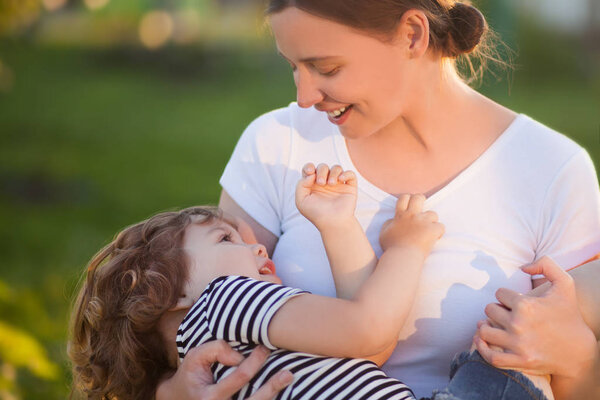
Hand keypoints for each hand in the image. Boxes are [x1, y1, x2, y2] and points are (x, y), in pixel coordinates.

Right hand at [156, 341, 292, 399]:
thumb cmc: (191, 375)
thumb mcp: (194, 357)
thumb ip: (215, 349)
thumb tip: (239, 356)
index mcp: (210, 397)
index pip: (239, 378)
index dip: (253, 362)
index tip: (263, 348)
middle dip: (272, 386)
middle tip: (287, 373)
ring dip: (273, 395)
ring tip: (288, 379)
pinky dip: (266, 399)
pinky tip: (279, 392)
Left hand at [295, 163, 356, 229]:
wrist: (332, 223)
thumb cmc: (316, 214)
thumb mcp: (301, 201)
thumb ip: (301, 185)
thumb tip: (312, 174)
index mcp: (312, 185)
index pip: (310, 169)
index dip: (309, 167)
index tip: (310, 172)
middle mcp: (325, 183)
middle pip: (323, 167)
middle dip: (321, 171)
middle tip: (321, 183)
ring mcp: (338, 184)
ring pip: (336, 168)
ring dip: (333, 172)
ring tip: (331, 184)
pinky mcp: (349, 187)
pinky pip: (350, 174)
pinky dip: (346, 173)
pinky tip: (341, 180)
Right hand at [379, 194, 443, 253]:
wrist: (402, 257)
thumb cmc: (392, 247)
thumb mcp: (384, 233)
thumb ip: (389, 223)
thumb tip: (393, 219)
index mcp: (400, 215)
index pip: (404, 198)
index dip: (408, 199)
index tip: (409, 205)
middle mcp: (412, 215)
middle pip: (419, 198)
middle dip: (421, 201)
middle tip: (421, 211)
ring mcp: (423, 222)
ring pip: (433, 214)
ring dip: (432, 221)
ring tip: (428, 231)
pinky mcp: (433, 230)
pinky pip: (440, 227)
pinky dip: (438, 233)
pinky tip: (435, 239)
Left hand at [475, 257, 596, 378]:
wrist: (580, 350)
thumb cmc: (570, 314)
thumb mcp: (565, 283)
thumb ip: (546, 264)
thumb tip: (522, 267)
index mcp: (526, 305)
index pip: (499, 293)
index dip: (505, 296)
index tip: (513, 302)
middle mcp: (519, 324)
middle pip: (490, 310)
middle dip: (496, 310)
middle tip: (505, 314)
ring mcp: (518, 344)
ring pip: (485, 331)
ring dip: (485, 327)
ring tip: (491, 325)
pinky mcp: (519, 361)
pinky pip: (491, 357)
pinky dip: (482, 349)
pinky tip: (481, 341)